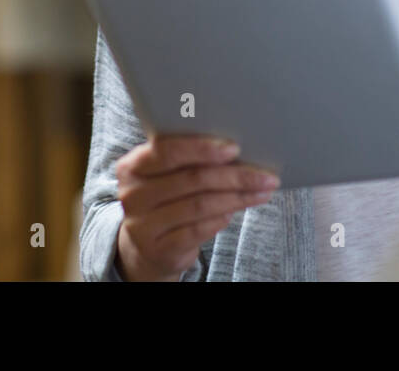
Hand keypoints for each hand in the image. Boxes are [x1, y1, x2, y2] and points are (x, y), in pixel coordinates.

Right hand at [113, 133, 279, 280]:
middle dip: (234, 175)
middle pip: (191, 179)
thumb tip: (236, 150)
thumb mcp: (166, 175)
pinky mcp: (160, 249)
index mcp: (133, 166)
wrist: (146, 246)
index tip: (234, 148)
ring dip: (238, 197)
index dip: (202, 149)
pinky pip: (199, 230)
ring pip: (200, 205)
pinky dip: (223, 218)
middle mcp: (133, 195)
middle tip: (265, 175)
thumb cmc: (166, 198)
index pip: (168, 151)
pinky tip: (237, 210)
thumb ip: (188, 159)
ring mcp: (143, 225)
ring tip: (262, 191)